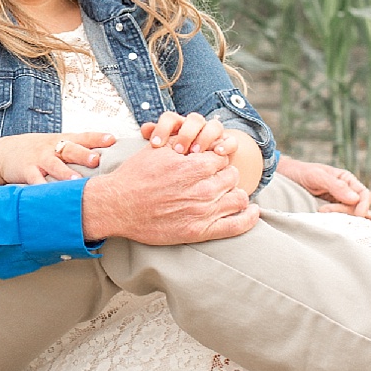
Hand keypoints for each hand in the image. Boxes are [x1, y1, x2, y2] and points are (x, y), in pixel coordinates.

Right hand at [0, 131, 114, 184]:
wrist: (3, 153)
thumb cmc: (36, 151)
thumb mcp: (55, 145)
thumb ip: (77, 151)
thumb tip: (105, 161)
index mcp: (63, 140)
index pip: (83, 137)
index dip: (97, 138)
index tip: (112, 139)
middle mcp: (52, 148)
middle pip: (70, 149)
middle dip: (83, 154)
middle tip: (96, 160)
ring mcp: (39, 159)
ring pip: (54, 165)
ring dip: (65, 173)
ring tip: (76, 181)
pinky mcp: (26, 170)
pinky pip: (34, 180)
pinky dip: (40, 188)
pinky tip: (47, 196)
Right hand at [81, 143, 258, 244]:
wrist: (117, 206)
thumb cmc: (135, 176)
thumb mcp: (159, 150)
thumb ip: (184, 144)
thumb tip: (201, 139)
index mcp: (195, 166)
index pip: (223, 158)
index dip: (216, 159)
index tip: (211, 163)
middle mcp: (203, 188)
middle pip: (232, 176)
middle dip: (225, 175)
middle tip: (215, 179)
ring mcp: (203, 211)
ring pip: (238, 198)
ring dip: (235, 194)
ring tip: (227, 194)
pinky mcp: (199, 231)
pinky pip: (237, 225)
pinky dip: (250, 218)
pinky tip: (252, 211)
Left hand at [139, 111, 234, 156]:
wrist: (204, 174)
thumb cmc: (177, 165)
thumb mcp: (165, 154)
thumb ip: (156, 141)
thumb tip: (145, 128)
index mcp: (179, 126)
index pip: (171, 118)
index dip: (163, 128)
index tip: (155, 144)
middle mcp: (198, 127)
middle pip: (194, 119)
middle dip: (186, 133)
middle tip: (178, 150)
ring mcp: (214, 135)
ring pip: (214, 125)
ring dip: (205, 137)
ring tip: (196, 152)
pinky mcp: (229, 145)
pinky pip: (231, 140)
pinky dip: (226, 145)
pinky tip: (218, 153)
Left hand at [276, 155, 370, 219]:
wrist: (286, 178)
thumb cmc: (302, 173)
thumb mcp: (317, 175)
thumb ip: (336, 185)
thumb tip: (355, 199)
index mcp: (347, 180)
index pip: (364, 195)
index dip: (363, 205)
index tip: (357, 215)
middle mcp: (346, 192)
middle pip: (357, 208)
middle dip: (344, 212)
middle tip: (322, 210)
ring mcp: (338, 204)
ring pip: (350, 217)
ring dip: (342, 220)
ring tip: (323, 214)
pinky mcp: (330, 213)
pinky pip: (341, 221)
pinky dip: (342, 226)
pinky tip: (342, 231)